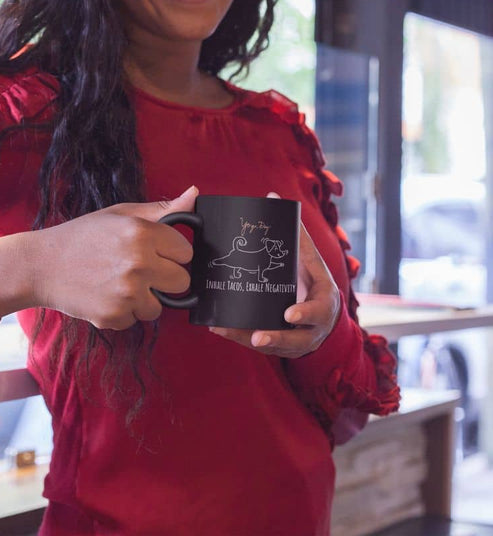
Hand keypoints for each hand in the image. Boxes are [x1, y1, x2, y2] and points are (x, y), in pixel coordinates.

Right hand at [0, 186, 198, 329]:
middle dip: (164, 278)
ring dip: (143, 299)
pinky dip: (123, 313)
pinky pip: (135, 320)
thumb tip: (195, 196)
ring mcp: (127, 292)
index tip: (156, 253)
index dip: (172, 253)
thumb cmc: (83, 236)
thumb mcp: (120, 215)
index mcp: (142, 233)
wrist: (41, 265)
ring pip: (159, 306)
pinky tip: (104, 296)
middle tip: (139, 271)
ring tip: (117, 283)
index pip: (186, 252)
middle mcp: (139, 263)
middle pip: (181, 281)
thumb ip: (161, 210)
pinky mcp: (114, 316)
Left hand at [209, 193, 340, 358]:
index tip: (289, 314)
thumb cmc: (313, 280)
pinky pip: (259, 346)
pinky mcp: (278, 346)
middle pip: (295, 340)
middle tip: (257, 336)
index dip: (304, 314)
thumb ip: (295, 232)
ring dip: (247, 339)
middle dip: (275, 337)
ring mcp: (295, 341)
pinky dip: (238, 338)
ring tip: (225, 329)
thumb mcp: (311, 258)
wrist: (323, 315)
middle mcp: (311, 328)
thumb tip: (272, 196)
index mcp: (323, 303)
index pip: (317, 312)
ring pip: (273, 346)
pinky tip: (219, 328)